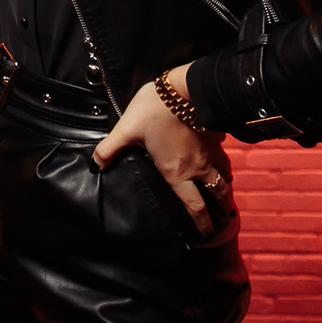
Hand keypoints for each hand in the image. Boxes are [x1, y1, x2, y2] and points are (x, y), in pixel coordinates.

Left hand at [91, 62, 228, 237]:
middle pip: (215, 195)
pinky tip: (222, 163)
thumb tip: (95, 165)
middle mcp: (197, 168)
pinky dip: (224, 165)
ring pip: (223, 177)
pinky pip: (223, 156)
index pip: (193, 206)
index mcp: (176, 172)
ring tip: (225, 195)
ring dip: (225, 189)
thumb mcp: (126, 130)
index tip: (206, 234)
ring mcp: (210, 153)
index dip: (201, 223)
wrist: (183, 88)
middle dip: (220, 211)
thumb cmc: (154, 110)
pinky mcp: (216, 137)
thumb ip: (109, 149)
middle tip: (223, 219)